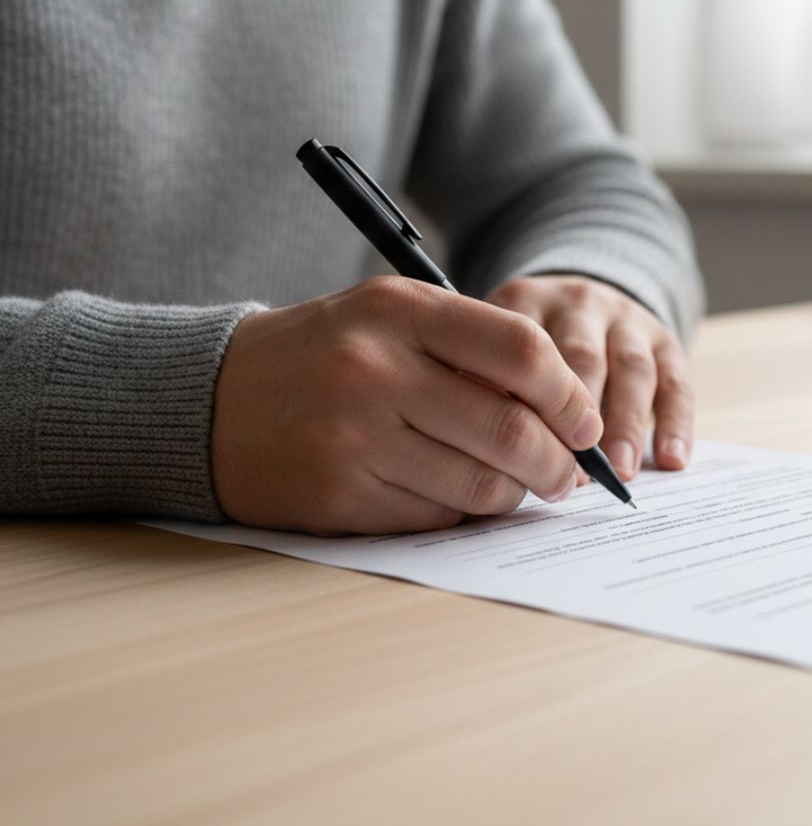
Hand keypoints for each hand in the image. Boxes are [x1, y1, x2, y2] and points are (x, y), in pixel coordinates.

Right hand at [211, 278, 602, 534]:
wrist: (210, 399)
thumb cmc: (321, 353)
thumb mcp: (388, 317)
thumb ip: (468, 347)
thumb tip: (560, 408)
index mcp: (399, 310)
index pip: (520, 349)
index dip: (569, 394)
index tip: (586, 422)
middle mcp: (377, 369)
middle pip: (510, 428)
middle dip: (559, 463)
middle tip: (568, 475)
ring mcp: (354, 436)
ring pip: (480, 484)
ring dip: (514, 494)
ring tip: (516, 486)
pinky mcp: (337, 495)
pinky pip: (434, 516)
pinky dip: (460, 511)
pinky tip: (453, 494)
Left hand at [486, 276, 692, 483]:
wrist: (580, 306)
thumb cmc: (523, 350)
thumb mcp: (494, 348)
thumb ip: (488, 387)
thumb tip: (492, 458)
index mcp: (526, 302)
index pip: (525, 350)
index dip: (528, 404)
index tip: (527, 454)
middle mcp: (579, 304)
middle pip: (582, 357)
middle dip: (580, 417)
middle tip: (575, 469)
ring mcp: (626, 319)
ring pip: (632, 369)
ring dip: (627, 423)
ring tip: (621, 469)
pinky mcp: (663, 340)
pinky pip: (676, 381)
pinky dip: (676, 423)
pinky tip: (671, 460)